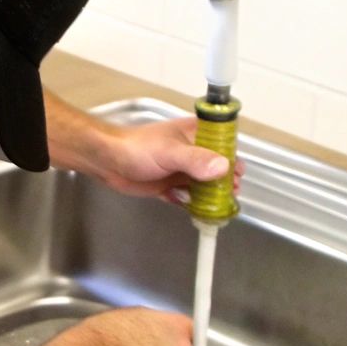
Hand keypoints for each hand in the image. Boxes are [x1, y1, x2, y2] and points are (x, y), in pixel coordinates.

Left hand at [92, 115, 243, 203]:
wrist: (107, 161)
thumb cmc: (137, 148)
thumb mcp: (170, 152)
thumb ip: (196, 160)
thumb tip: (224, 167)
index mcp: (194, 134)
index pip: (223, 143)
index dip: (233, 158)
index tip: (238, 175)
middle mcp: (190, 151)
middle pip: (216, 167)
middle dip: (224, 181)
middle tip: (229, 194)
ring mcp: (180, 169)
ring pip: (203, 183)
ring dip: (210, 195)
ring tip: (215, 206)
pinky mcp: (169, 185)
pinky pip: (187, 196)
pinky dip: (192, 204)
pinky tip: (195, 211)